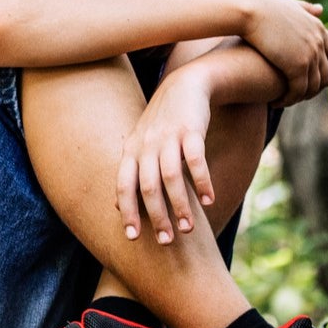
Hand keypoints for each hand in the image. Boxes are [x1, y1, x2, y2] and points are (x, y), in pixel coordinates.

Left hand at [117, 66, 215, 243]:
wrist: (185, 85)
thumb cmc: (162, 123)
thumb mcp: (140, 144)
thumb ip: (130, 173)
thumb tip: (116, 205)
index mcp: (131, 151)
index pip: (124, 186)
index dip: (127, 211)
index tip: (133, 237)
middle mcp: (147, 145)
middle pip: (148, 186)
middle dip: (157, 216)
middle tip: (167, 241)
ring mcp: (169, 137)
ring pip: (171, 177)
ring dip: (181, 205)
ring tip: (189, 228)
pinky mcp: (192, 130)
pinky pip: (196, 160)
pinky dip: (203, 182)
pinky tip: (210, 200)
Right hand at [243, 0, 327, 104]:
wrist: (251, 11)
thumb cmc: (262, 7)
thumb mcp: (288, 5)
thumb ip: (305, 8)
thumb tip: (320, 10)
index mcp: (318, 28)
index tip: (320, 80)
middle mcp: (318, 43)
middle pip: (327, 74)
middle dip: (316, 89)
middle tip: (299, 96)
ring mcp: (310, 55)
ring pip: (313, 86)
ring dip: (300, 97)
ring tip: (286, 101)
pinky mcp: (298, 66)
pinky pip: (298, 91)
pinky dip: (288, 100)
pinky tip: (275, 102)